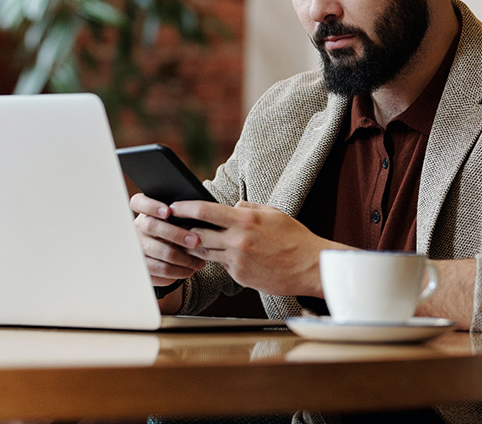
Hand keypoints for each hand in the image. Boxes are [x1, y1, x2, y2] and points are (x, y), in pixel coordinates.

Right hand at [130, 193, 206, 286]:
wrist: (164, 258)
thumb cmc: (176, 232)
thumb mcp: (177, 222)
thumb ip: (182, 214)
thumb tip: (200, 211)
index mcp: (145, 213)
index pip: (139, 202)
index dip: (151, 206)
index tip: (168, 211)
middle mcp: (137, 229)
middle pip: (152, 226)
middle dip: (176, 234)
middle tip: (196, 241)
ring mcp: (137, 249)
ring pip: (160, 251)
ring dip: (183, 258)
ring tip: (200, 261)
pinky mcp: (142, 267)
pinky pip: (160, 269)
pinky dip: (179, 271)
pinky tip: (191, 269)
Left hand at [170, 198, 334, 296]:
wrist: (309, 266)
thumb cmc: (294, 237)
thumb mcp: (273, 213)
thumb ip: (249, 208)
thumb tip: (232, 207)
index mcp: (246, 220)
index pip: (205, 211)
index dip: (185, 207)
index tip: (174, 205)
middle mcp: (237, 240)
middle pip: (197, 234)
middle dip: (182, 230)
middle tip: (172, 225)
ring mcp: (237, 260)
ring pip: (204, 251)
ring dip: (196, 246)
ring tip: (189, 240)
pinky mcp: (239, 276)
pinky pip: (221, 265)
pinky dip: (218, 258)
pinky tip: (220, 254)